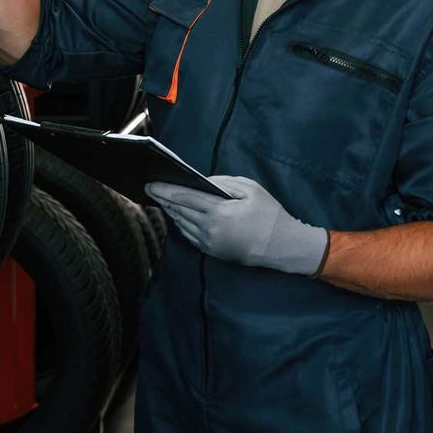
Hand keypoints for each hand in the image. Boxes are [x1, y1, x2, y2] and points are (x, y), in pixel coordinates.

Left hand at [145, 175, 329, 274]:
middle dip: (164, 200)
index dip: (165, 190)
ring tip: (163, 200)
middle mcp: (209, 229)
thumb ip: (224, 182)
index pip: (184, 198)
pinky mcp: (212, 251)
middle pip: (179, 211)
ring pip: (182, 224)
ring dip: (172, 212)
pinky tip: (178, 216)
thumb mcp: (251, 190)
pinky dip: (181, 224)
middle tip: (151, 190)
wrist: (282, 247)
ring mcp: (209, 243)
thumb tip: (203, 181)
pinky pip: (190, 236)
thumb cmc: (269, 215)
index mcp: (218, 212)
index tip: (151, 184)